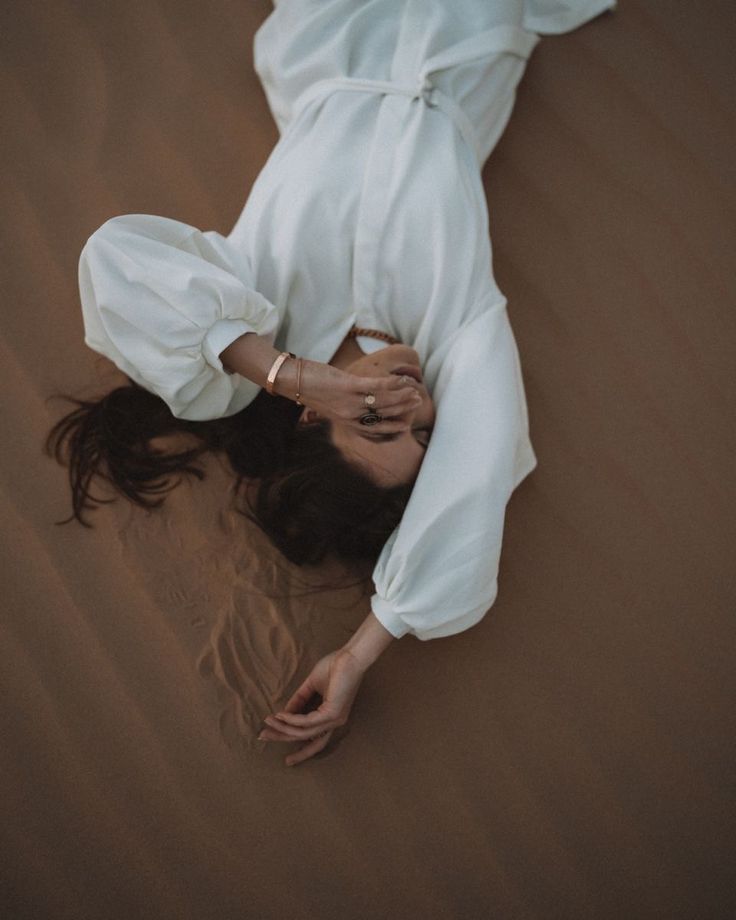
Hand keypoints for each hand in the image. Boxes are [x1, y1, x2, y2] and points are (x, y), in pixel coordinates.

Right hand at [258, 647, 366, 766]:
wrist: (350, 657)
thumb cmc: (335, 667)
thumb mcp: (311, 685)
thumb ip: (299, 700)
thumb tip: (283, 713)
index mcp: (331, 717)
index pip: (314, 739)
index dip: (296, 744)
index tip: (276, 743)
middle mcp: (334, 722)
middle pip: (306, 740)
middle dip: (284, 739)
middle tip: (263, 737)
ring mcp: (334, 719)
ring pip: (303, 732)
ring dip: (283, 728)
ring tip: (268, 723)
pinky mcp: (332, 713)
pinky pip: (306, 721)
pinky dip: (291, 720)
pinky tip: (280, 715)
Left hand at [290, 360, 421, 433]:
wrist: (291, 381)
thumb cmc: (310, 390)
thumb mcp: (328, 404)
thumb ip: (344, 406)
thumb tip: (357, 401)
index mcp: (345, 421)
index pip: (373, 429)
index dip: (391, 428)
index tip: (405, 426)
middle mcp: (349, 415)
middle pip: (383, 414)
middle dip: (402, 409)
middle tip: (417, 401)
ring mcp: (349, 401)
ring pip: (382, 402)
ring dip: (401, 396)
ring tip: (414, 391)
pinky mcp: (347, 387)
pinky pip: (374, 387)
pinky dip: (391, 384)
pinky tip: (401, 380)